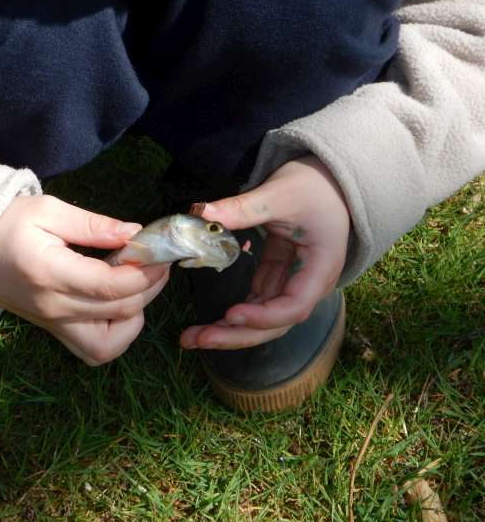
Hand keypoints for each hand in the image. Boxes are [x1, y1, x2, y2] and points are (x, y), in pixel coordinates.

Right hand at [0, 195, 169, 364]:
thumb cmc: (5, 224)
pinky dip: (116, 335)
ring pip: (109, 345)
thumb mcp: (47, 210)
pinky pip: (94, 350)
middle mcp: (54, 308)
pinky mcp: (54, 331)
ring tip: (135, 285)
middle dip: (149, 286)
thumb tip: (134, 233)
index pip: (111, 286)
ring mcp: (53, 325)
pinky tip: (118, 306)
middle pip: (119, 311)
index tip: (156, 250)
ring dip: (134, 316)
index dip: (144, 270)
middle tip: (154, 260)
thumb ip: (92, 224)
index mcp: (50, 274)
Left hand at [181, 155, 349, 349]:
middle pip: (275, 323)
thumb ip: (242, 207)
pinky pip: (255, 304)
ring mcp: (293, 284)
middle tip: (198, 339)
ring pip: (263, 319)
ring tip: (193, 337)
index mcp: (320, 267)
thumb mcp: (279, 193)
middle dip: (236, 335)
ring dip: (229, 331)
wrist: (329, 182)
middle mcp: (309, 285)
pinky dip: (233, 316)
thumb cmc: (313, 186)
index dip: (263, 316)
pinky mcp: (277, 277)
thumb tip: (201, 212)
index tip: (230, 314)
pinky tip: (207, 324)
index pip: (294, 306)